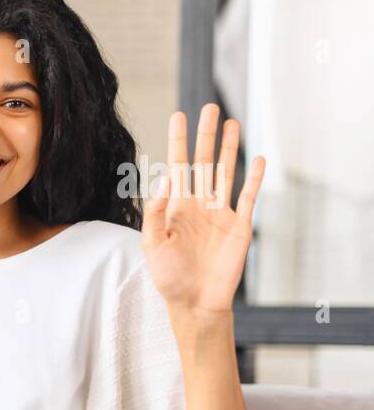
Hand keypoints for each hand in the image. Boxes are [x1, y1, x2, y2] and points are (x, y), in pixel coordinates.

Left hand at [142, 104, 265, 321]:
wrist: (195, 303)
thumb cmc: (169, 278)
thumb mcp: (153, 245)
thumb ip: (156, 212)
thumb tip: (165, 178)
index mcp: (175, 207)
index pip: (176, 166)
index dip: (177, 141)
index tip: (178, 116)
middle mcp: (198, 205)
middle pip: (203, 162)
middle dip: (205, 135)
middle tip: (209, 107)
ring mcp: (220, 214)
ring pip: (225, 172)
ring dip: (229, 148)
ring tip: (231, 122)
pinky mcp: (240, 226)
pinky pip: (248, 197)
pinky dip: (253, 178)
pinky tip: (257, 158)